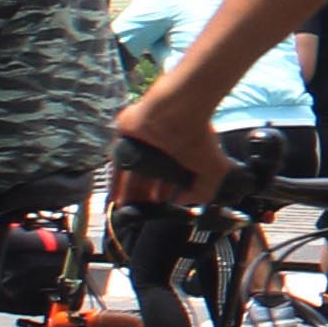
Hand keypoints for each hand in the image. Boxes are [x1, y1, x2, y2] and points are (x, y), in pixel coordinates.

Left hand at [114, 89, 226, 205]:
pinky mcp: (124, 141)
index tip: (160, 209)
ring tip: (124, 209)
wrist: (176, 113)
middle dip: (144, 197)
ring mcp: (141, 147)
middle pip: (149, 180)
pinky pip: (116, 165)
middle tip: (139, 213)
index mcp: (180, 157)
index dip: (165, 197)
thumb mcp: (214, 170)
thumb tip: (182, 202)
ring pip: (132, 174)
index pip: (170, 181)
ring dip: (128, 192)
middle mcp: (160, 153)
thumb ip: (203, 192)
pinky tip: (113, 196)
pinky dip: (115, 181)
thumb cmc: (197, 137)